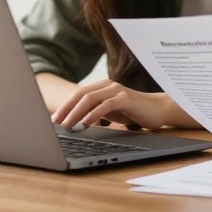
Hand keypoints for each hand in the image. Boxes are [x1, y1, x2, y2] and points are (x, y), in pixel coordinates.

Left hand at [51, 79, 181, 130]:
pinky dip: (94, 114)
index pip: (78, 94)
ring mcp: (117, 90)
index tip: (53, 119)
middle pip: (81, 95)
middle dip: (66, 108)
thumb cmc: (132, 111)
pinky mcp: (125, 98)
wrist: (157, 110)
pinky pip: (106, 105)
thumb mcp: (110, 111)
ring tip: (67, 125)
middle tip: (55, 122)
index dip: (64, 106)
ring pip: (90, 99)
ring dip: (76, 113)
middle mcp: (107, 85)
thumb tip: (73, 122)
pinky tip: (86, 123)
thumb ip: (95, 112)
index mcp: (102, 87)